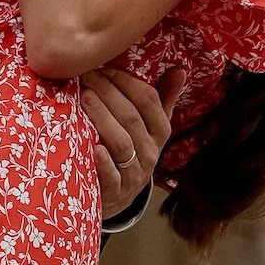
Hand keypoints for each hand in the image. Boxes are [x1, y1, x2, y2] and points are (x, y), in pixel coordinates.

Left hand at [83, 64, 182, 220]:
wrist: (118, 197)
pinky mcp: (116, 191)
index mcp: (160, 132)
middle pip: (132, 118)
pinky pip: (113, 176)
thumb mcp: (150, 128)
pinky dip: (104, 162)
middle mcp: (150, 152)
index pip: (149, 101)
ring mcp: (134, 173)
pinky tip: (94, 148)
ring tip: (84, 98)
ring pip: (122, 143)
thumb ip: (163, 99)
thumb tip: (180, 69)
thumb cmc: (132, 152)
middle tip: (87, 77)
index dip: (127, 82)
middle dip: (108, 94)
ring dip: (103, 118)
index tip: (105, 68)